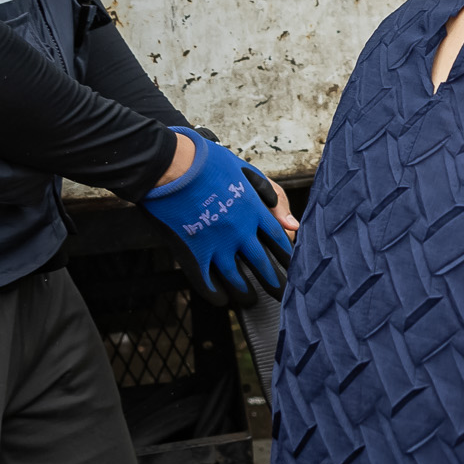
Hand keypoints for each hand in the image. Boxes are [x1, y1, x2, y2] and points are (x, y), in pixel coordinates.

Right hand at [141, 129, 296, 301]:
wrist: (170, 165)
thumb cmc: (207, 162)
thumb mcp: (245, 172)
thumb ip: (270, 197)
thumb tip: (292, 224)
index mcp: (255, 211)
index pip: (279, 241)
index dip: (287, 257)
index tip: (293, 268)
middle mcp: (240, 232)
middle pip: (263, 264)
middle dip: (274, 282)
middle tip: (282, 295)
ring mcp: (216, 245)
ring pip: (237, 278)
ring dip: (246, 292)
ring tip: (252, 300)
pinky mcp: (192, 253)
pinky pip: (207, 282)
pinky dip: (215, 294)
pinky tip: (222, 300)